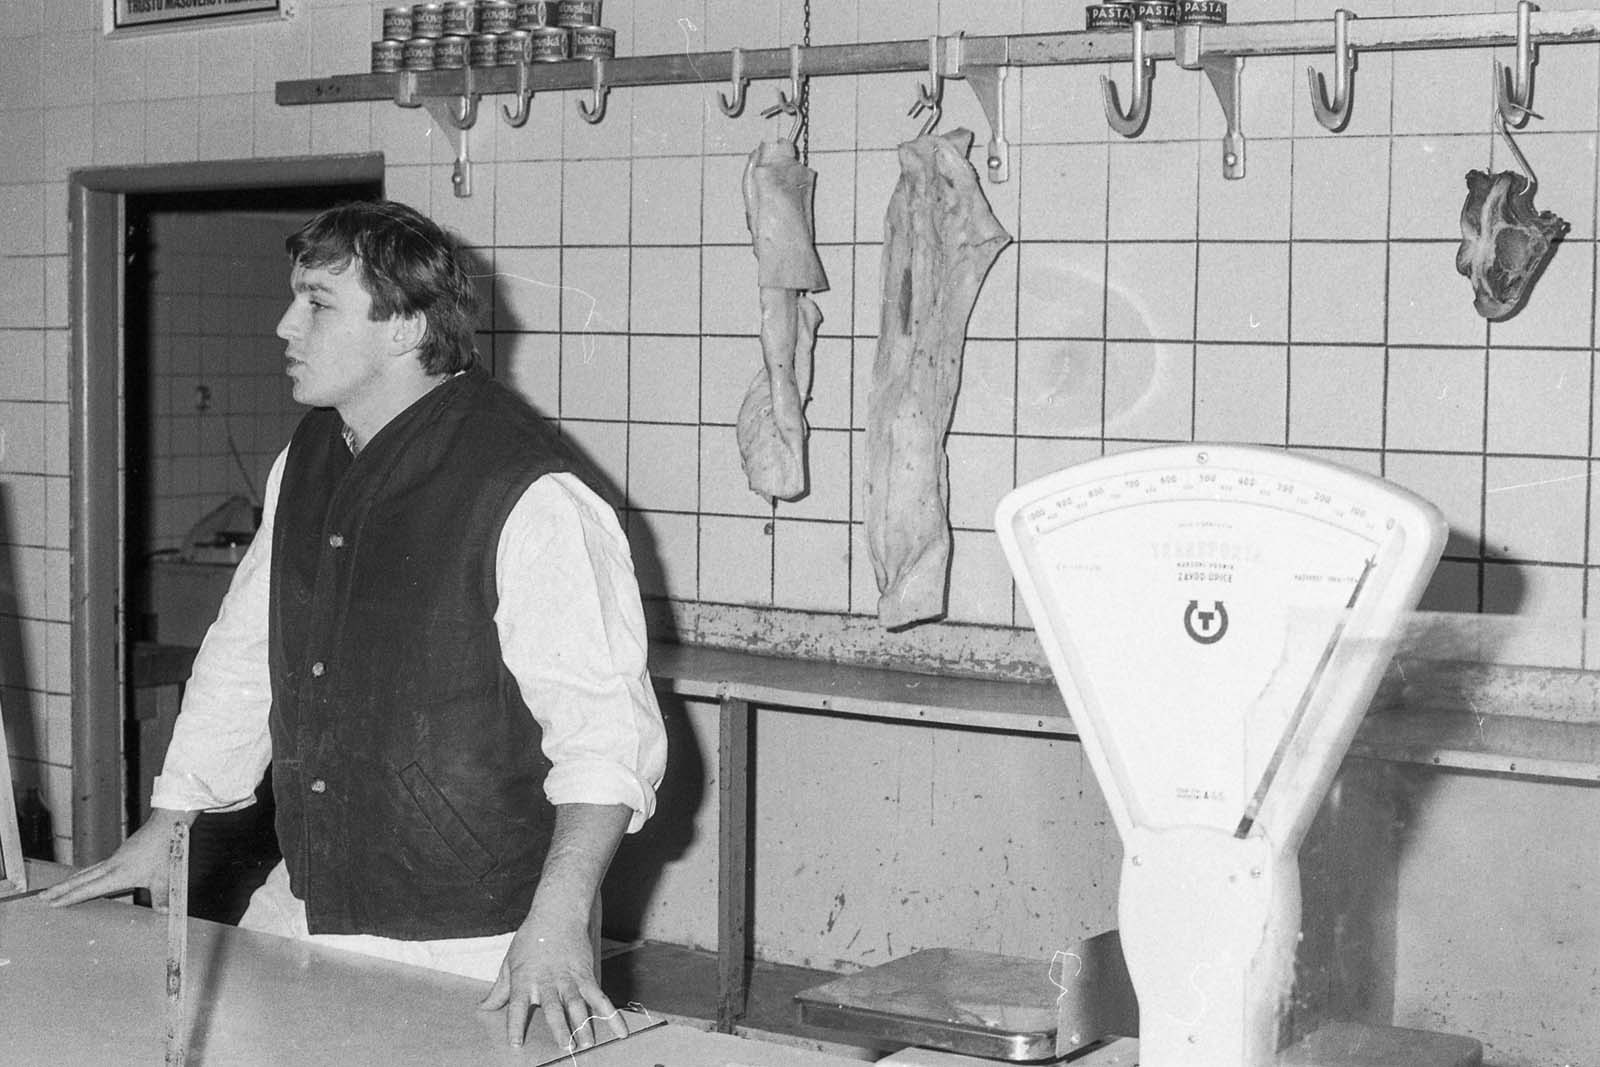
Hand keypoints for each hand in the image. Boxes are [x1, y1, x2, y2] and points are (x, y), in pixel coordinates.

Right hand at [39, 808, 194, 910]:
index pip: (89, 889)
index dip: (70, 897)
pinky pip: (96, 868)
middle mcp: (111, 866)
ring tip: (56, 890)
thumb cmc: (165, 850)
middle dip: (60, 889)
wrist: (166, 826)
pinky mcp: (119, 855)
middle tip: (42, 897)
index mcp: (118, 874)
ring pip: (86, 872)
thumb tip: (165, 913)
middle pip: (80, 879)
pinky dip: (84, 875)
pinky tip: (84, 878)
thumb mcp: (165, 878)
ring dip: (70, 881)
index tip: (53, 903)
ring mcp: (114, 859)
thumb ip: (162, 897)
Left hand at [477, 913, 626, 1050]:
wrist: (558, 913)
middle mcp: (547, 981)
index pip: (517, 1006)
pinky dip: (610, 1014)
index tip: (516, 1043)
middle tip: (565, 1046)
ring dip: (583, 1024)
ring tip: (587, 1043)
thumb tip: (484, 1008)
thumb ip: (500, 990)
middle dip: (560, 1027)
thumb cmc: (531, 938)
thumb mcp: (510, 962)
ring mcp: (569, 979)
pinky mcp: (586, 975)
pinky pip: (599, 997)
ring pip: (577, 1004)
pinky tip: (619, 1029)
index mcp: (525, 980)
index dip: (516, 1025)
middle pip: (553, 1007)